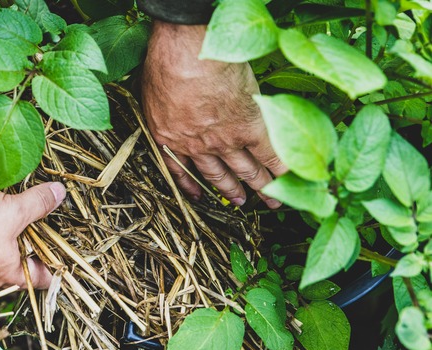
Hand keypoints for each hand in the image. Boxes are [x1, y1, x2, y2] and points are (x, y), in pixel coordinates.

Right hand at [0, 182, 65, 288]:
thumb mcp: (12, 212)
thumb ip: (38, 204)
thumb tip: (59, 194)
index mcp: (11, 275)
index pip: (45, 277)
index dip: (59, 262)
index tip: (68, 243)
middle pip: (26, 255)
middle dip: (37, 233)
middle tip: (50, 212)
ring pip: (4, 240)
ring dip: (13, 221)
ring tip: (26, 200)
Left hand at [142, 21, 285, 207]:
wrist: (189, 55)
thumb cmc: (164, 65)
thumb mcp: (149, 93)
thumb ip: (162, 109)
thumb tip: (167, 106)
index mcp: (170, 138)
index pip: (182, 169)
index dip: (192, 185)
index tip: (201, 195)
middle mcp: (199, 146)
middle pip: (218, 174)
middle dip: (231, 190)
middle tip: (243, 203)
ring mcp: (226, 140)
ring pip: (246, 170)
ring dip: (260, 186)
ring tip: (271, 199)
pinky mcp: (251, 127)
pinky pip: (270, 154)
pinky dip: (282, 169)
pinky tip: (291, 179)